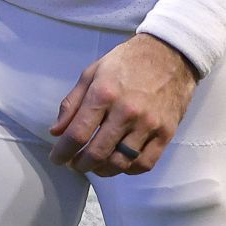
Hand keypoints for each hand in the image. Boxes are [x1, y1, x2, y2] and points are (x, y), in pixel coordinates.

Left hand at [48, 34, 197, 176]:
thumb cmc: (126, 62)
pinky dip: (128, 170)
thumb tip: (56, 131)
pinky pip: (145, 163)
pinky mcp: (166, 133)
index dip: (63, 152)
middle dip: (80, 164)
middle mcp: (126, 112)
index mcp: (103, 94)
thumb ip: (72, 103)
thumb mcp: (92, 73)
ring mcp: (148, 124)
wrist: (170, 55)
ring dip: (102, 170)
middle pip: (97, 153)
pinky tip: (119, 164)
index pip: (77, 134)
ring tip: (94, 166)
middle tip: (74, 164)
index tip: (56, 159)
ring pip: (120, 162)